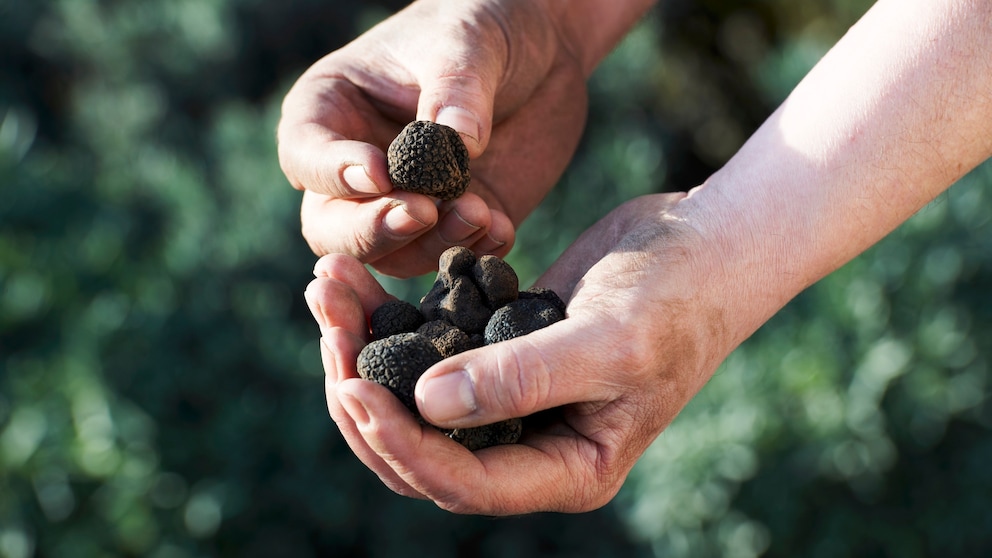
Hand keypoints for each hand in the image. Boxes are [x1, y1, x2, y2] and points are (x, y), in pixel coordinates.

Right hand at [279, 0, 588, 277]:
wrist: (545, 51)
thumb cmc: (482, 29)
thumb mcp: (468, 44)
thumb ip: (456, 91)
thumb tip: (458, 143)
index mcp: (331, 113)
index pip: (305, 155)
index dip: (333, 172)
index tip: (380, 173)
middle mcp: (357, 169)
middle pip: (332, 226)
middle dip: (372, 228)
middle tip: (421, 212)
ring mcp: (405, 202)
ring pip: (390, 254)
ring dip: (431, 243)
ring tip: (478, 212)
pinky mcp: (453, 224)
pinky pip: (450, 255)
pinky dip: (474, 249)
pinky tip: (499, 225)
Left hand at [304, 192, 743, 513]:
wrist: (703, 244)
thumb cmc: (678, 299)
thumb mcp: (612, 341)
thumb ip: (524, 378)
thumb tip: (427, 404)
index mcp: (565, 467)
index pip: (462, 482)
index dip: (401, 443)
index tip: (352, 385)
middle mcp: (530, 443)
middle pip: (420, 446)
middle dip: (364, 393)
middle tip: (327, 326)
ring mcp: (510, 398)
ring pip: (411, 396)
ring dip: (362, 348)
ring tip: (324, 286)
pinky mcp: (494, 348)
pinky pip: (427, 349)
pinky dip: (388, 319)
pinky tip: (356, 280)